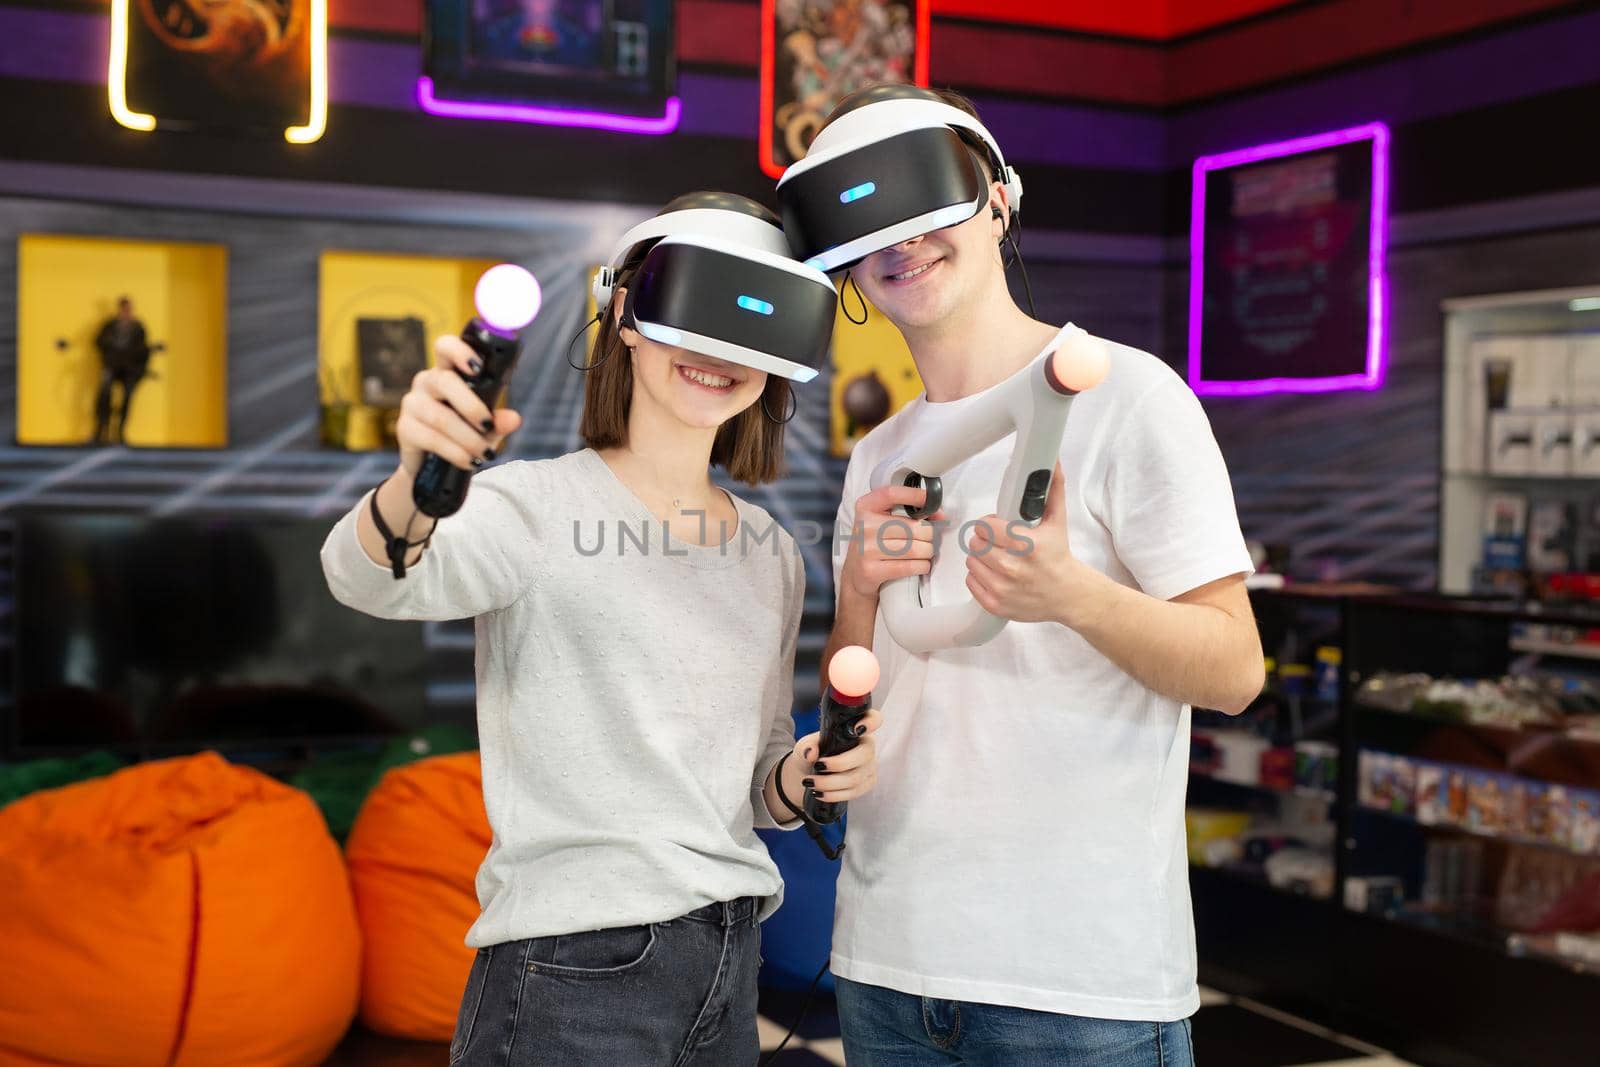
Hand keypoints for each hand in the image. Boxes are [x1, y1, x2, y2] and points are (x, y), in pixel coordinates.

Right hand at [395, 335, 522, 476]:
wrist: (434, 467)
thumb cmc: (463, 436)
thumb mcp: (486, 429)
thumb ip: (499, 421)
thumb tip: (514, 419)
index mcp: (447, 372)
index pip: (445, 347)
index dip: (459, 351)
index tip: (478, 366)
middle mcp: (426, 382)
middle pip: (445, 381)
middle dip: (471, 406)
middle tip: (488, 425)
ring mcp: (412, 404)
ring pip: (441, 417)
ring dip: (468, 438)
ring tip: (485, 454)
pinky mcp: (404, 429)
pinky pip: (432, 439)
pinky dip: (456, 452)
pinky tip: (469, 461)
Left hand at [784, 706, 883, 806]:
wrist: (811, 773)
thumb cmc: (814, 752)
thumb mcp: (806, 745)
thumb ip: (807, 746)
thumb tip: (811, 754)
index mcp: (856, 729)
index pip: (874, 719)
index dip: (871, 722)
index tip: (857, 729)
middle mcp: (867, 746)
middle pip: (864, 755)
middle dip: (838, 764)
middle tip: (817, 766)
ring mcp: (869, 766)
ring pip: (856, 778)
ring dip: (830, 783)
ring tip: (811, 783)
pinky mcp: (867, 783)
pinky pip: (854, 792)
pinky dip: (835, 794)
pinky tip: (821, 793)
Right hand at [840, 485, 943, 601]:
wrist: (854, 575)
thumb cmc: (874, 544)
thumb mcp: (881, 521)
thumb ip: (905, 513)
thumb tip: (939, 515)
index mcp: (865, 507)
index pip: (891, 494)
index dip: (915, 496)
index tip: (932, 502)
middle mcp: (863, 526)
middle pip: (912, 527)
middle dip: (929, 535)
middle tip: (928, 540)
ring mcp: (865, 549)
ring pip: (914, 548)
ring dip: (927, 552)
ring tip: (924, 553)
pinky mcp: (871, 571)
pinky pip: (909, 567)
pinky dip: (922, 566)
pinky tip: (920, 565)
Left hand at [965, 462, 1093, 625]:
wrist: (1068, 595)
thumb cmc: (1059, 556)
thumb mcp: (1058, 521)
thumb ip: (1053, 489)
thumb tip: (1052, 461)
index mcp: (1027, 545)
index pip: (985, 526)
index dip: (989, 523)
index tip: (998, 525)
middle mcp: (1013, 569)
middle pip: (975, 543)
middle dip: (984, 539)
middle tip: (998, 541)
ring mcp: (1003, 589)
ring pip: (971, 562)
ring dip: (980, 557)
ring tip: (997, 556)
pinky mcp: (995, 605)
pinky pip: (971, 582)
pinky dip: (979, 576)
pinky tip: (995, 573)